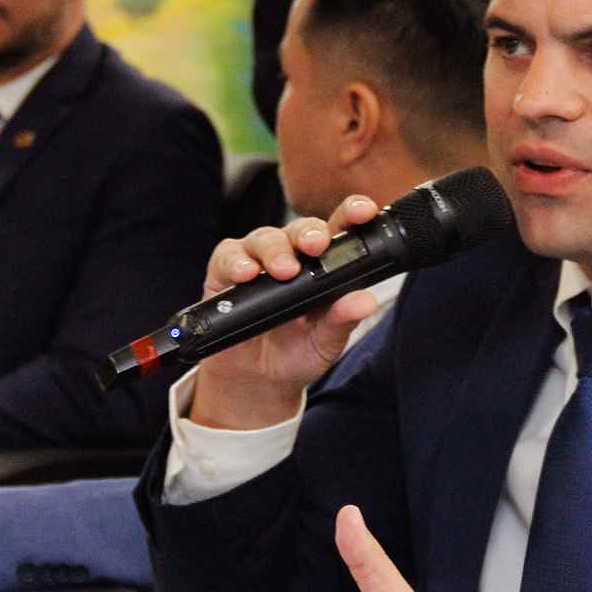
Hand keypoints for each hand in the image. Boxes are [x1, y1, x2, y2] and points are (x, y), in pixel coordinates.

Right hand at [187, 196, 383, 431]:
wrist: (257, 379)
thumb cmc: (296, 352)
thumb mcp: (325, 342)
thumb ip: (342, 320)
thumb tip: (365, 301)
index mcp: (324, 265)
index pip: (340, 231)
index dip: (352, 214)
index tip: (364, 212)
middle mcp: (291, 255)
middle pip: (301, 229)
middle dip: (309, 233)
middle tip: (316, 246)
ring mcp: (258, 260)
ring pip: (265, 238)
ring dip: (274, 251)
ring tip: (283, 270)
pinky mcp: (225, 272)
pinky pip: (228, 256)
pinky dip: (236, 262)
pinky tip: (246, 274)